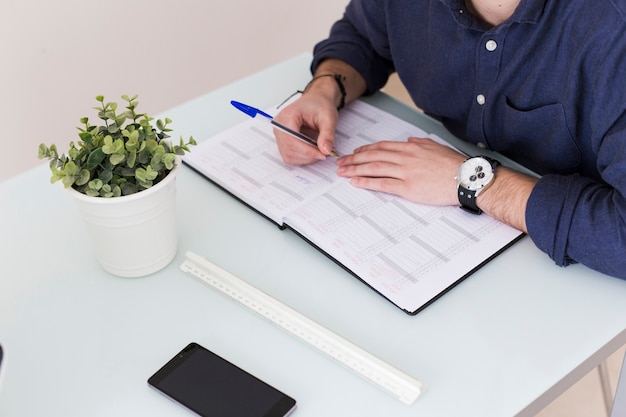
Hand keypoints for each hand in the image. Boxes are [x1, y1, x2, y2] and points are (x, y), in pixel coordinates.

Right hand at [273, 93, 338, 164]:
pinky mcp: (282, 141)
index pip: (292, 140)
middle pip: (289, 150)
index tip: (322, 154)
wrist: (316, 102)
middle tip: (323, 154)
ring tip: (318, 151)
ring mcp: (279, 134)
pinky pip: (289, 156)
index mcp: (288, 115)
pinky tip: (311, 151)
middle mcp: (279, 125)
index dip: (307, 151)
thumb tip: (325, 150)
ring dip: (305, 159)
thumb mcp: (328, 118)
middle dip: (308, 156)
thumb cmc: (320, 105)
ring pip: (288, 156)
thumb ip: (327, 134)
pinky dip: (302, 158)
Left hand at [336, 137, 466, 205]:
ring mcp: (405, 172)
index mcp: (411, 147)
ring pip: (374, 168)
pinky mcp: (408, 187)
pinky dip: (367, 182)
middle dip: (354, 159)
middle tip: (341, 161)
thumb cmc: (454, 164)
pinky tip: (356, 182)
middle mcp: (405, 157)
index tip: (355, 152)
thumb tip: (409, 140)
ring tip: (342, 171)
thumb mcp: (435, 146)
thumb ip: (420, 143)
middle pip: (373, 156)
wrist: (466, 178)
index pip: (382, 146)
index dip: (365, 149)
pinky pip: (382, 183)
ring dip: (355, 169)